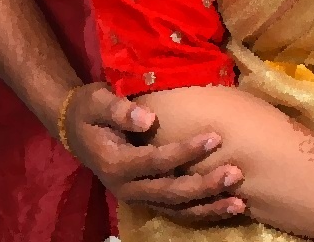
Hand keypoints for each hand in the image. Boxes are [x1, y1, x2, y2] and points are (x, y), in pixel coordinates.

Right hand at [58, 83, 246, 221]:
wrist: (75, 128)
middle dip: (204, 185)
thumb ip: (119, 110)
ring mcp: (136, 197)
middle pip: (170, 192)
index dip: (185, 152)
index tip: (215, 138)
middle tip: (235, 172)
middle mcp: (126, 188)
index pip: (156, 162)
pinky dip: (200, 212)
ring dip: (208, 207)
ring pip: (176, 209)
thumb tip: (148, 118)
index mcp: (115, 164)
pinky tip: (224, 207)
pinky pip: (176, 211)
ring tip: (239, 202)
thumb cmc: (90, 110)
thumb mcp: (97, 102)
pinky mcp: (146, 198)